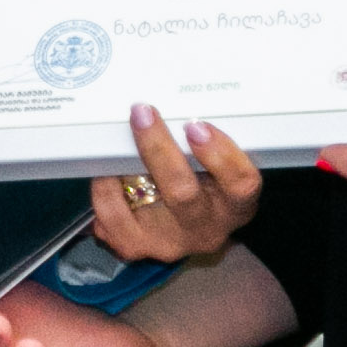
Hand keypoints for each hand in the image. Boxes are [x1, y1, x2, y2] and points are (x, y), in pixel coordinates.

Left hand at [87, 105, 263, 261]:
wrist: (188, 231)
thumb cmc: (206, 185)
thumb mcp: (218, 168)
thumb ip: (203, 143)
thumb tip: (172, 98)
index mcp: (236, 205)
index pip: (241, 184)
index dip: (220, 155)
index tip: (196, 125)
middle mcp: (206, 228)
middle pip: (183, 194)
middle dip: (158, 149)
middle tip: (143, 113)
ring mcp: (170, 242)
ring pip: (140, 205)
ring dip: (122, 168)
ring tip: (116, 142)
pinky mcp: (136, 247)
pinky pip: (110, 217)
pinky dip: (104, 189)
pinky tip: (104, 171)